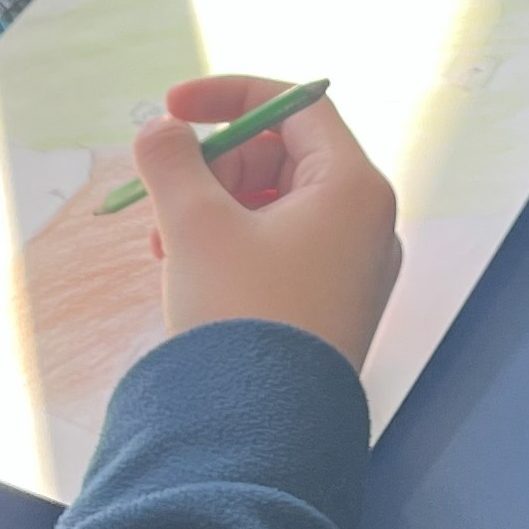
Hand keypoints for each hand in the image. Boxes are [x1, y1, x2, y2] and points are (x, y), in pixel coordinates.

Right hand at [141, 73, 400, 365]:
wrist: (264, 433)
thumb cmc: (241, 316)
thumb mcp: (195, 225)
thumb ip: (173, 160)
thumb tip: (161, 130)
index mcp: (354, 187)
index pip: (296, 105)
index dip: (230, 96)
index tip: (172, 108)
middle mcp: (367, 222)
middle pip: (283, 155)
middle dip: (214, 168)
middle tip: (165, 199)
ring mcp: (354, 268)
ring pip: (275, 205)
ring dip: (213, 210)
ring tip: (165, 246)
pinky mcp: (332, 306)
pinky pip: (281, 249)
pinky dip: (233, 246)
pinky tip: (187, 273)